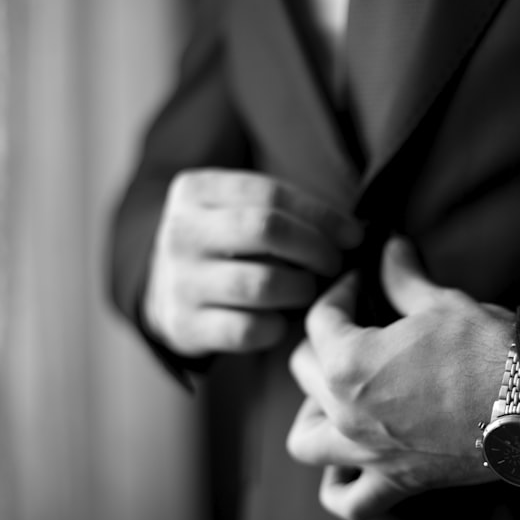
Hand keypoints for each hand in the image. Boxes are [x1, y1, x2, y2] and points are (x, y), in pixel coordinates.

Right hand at [144, 168, 362, 356]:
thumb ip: (286, 212)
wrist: (165, 293)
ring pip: (262, 283)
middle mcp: (181, 232)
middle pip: (267, 229)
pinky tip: (281, 320)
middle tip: (334, 265)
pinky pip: (248, 329)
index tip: (353, 235)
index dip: (322, 215)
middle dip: (315, 248)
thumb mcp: (238, 211)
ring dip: (300, 290)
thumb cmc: (225, 246)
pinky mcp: (184, 325)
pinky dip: (276, 327)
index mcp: (196, 190)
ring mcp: (179, 280)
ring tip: (309, 291)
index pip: (272, 194)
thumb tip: (354, 234)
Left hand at [287, 236, 514, 519]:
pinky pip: (349, 502)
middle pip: (303, 371)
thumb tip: (391, 248)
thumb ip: (403, 278)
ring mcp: (368, 453)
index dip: (338, 292)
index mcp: (349, 363)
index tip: (357, 282)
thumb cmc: (490, 352)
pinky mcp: (397, 482)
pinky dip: (340, 488)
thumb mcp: (441, 303)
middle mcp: (346, 412)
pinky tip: (348, 467)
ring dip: (310, 415)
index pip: (319, 319)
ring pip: (305, 441)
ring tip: (332, 397)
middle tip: (350, 329)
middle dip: (321, 342)